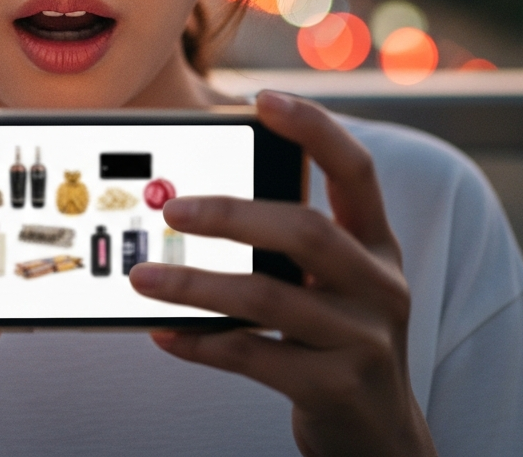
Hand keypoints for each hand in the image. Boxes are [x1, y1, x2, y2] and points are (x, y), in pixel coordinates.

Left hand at [129, 91, 436, 456]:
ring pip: (269, 297)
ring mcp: (364, 339)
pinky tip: (163, 333)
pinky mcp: (337, 388)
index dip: (314, 128)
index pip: (355, 169)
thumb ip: (285, 239)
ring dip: (195, 285)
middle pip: (306, 230)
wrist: (379, 435)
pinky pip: (254, 356)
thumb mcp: (332, 279)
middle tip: (172, 209)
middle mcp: (379, 284)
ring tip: (142, 278)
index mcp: (376, 243)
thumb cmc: (336, 335)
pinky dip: (201, 342)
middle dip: (231, 214)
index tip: (263, 99)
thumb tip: (191, 197)